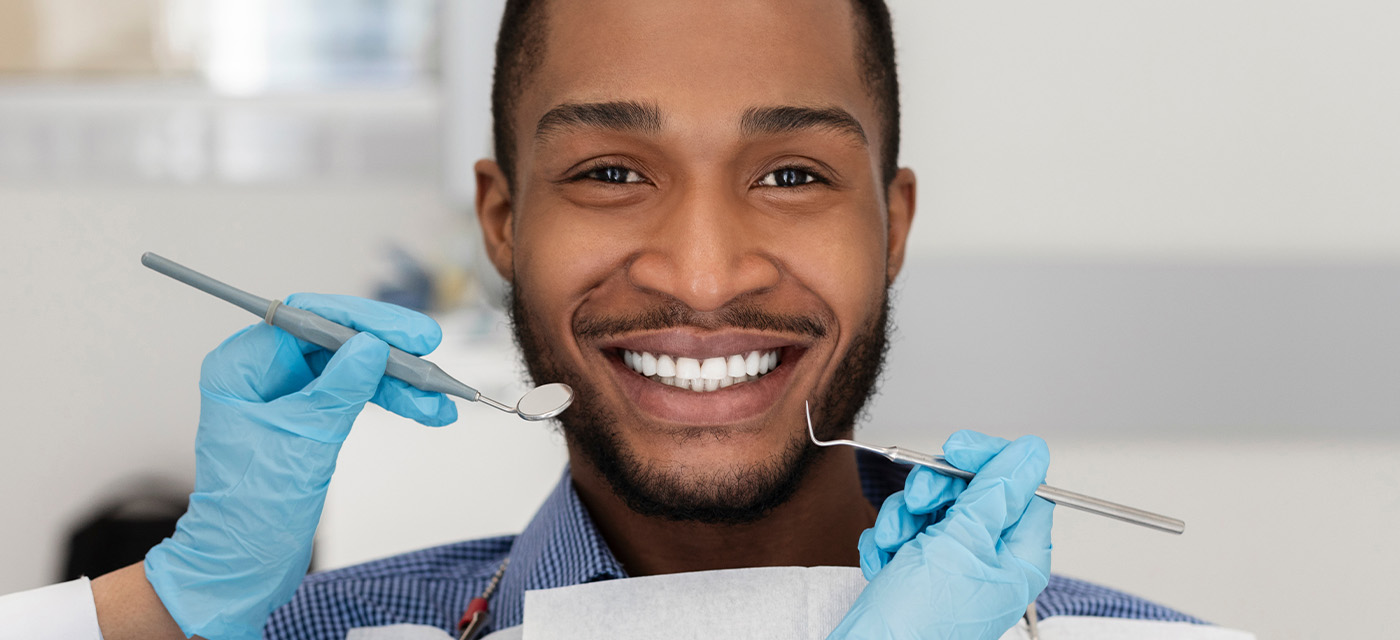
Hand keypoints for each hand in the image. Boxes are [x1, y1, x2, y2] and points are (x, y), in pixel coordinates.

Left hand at [143, 294, 456, 639]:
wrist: (242, 567)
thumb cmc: (251, 512)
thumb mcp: (303, 441)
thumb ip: (339, 389)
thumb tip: (371, 345)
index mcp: (243, 367)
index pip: (308, 318)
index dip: (363, 320)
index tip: (408, 334)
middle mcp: (263, 372)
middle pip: (337, 340)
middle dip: (389, 351)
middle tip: (431, 354)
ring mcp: (286, 395)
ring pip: (353, 368)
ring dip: (398, 382)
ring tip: (440, 400)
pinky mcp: (308, 418)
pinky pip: (355, 395)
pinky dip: (389, 401)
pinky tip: (424, 410)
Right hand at [830, 432, 1052, 639]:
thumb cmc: (920, 621)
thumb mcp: (962, 543)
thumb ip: (997, 492)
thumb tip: (1030, 453)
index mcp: (1018, 558)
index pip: (1022, 488)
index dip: (990, 461)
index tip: (957, 448)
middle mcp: (989, 561)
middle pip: (972, 492)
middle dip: (935, 490)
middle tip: (919, 500)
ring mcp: (950, 565)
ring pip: (932, 507)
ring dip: (903, 516)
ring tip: (893, 542)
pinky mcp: (916, 569)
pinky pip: (903, 530)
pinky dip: (886, 540)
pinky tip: (882, 562)